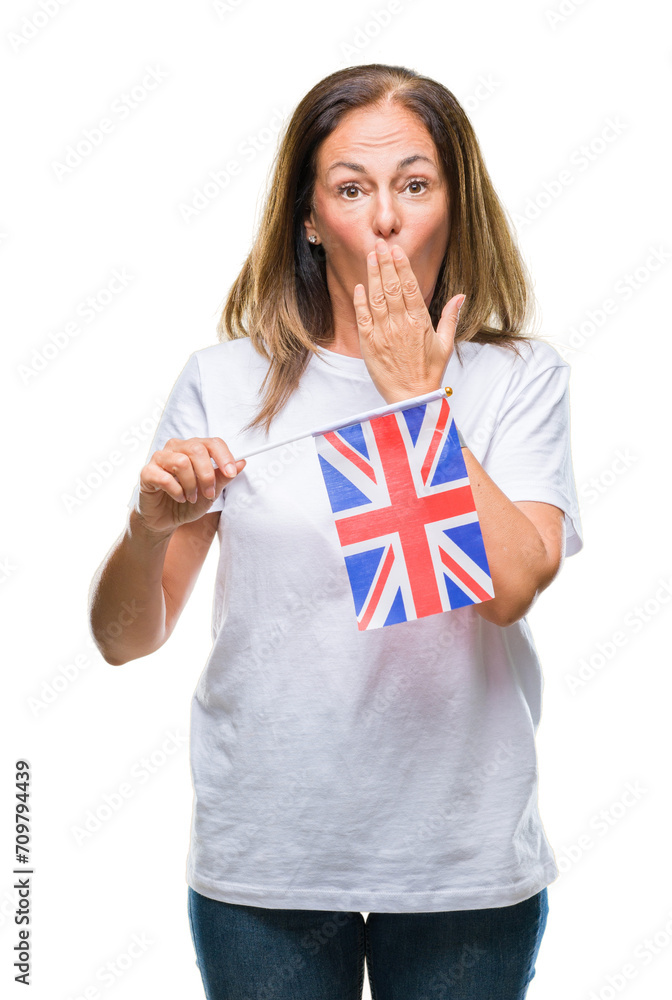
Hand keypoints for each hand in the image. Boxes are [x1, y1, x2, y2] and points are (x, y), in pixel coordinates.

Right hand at [133, 437, 245, 534]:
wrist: (165, 520)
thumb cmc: (188, 502)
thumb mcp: (211, 492)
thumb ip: (224, 477)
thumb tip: (242, 462)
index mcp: (193, 448)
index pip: (212, 442)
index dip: (224, 456)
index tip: (232, 473)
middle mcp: (176, 448)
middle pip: (197, 449)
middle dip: (207, 475)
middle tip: (209, 494)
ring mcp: (160, 458)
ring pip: (182, 462)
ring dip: (191, 485)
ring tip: (191, 498)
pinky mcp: (147, 472)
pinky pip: (165, 478)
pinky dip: (176, 491)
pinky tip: (179, 498)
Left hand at [353, 237, 464, 403]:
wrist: (411, 398)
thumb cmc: (429, 372)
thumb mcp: (445, 344)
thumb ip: (450, 317)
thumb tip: (461, 296)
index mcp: (420, 322)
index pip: (410, 287)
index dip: (402, 266)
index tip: (396, 250)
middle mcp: (401, 324)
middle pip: (391, 287)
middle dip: (385, 263)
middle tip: (380, 244)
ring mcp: (383, 333)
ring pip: (376, 298)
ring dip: (373, 275)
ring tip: (370, 256)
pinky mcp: (369, 344)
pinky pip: (363, 318)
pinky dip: (360, 301)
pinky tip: (360, 286)